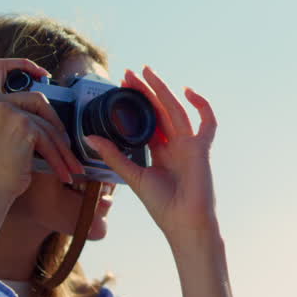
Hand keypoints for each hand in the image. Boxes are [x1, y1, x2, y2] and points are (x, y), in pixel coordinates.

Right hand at [0, 58, 80, 201]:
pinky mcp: (22, 125)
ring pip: (47, 121)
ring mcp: (5, 110)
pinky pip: (49, 138)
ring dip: (61, 145)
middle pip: (37, 98)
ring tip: (69, 165)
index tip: (42, 73)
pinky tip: (64, 173)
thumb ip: (13, 113)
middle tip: (66, 143)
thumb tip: (47, 108)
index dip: (22, 64)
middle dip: (55, 122)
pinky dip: (59, 158)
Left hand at [85, 66, 219, 243]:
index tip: (122, 86)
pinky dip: (202, 106)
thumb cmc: (162, 206)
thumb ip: (114, 155)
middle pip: (160, 111)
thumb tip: (89, 137)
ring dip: (162, 90)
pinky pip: (207, 123)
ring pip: (176, 110)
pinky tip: (188, 92)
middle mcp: (175, 145)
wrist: (183, 224)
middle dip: (146, 91)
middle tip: (130, 73)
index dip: (136, 104)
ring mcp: (190, 145)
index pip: (148, 121)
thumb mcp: (133, 176)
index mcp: (161, 152)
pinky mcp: (201, 149)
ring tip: (147, 72)